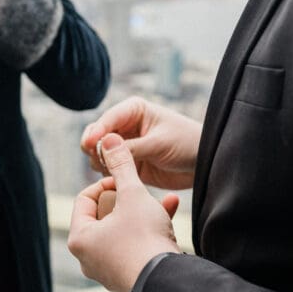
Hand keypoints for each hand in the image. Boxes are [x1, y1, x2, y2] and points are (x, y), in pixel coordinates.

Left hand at [68, 133, 180, 291]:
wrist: (168, 280)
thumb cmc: (143, 238)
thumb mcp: (133, 194)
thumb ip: (122, 166)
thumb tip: (109, 139)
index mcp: (80, 238)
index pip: (85, 199)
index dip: (107, 182)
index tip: (124, 178)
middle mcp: (88, 257)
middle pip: (104, 215)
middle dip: (128, 198)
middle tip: (141, 192)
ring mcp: (108, 270)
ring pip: (123, 230)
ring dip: (143, 212)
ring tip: (163, 201)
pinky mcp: (129, 277)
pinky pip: (135, 246)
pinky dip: (149, 231)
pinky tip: (171, 213)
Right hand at [81, 97, 200, 189]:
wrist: (203, 163)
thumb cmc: (186, 143)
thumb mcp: (159, 144)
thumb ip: (130, 147)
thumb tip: (102, 146)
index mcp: (133, 110)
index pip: (107, 119)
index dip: (96, 132)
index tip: (89, 144)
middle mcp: (125, 126)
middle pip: (95, 136)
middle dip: (94, 149)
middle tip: (102, 162)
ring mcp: (124, 146)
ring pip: (98, 155)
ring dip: (101, 164)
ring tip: (117, 172)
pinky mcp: (127, 164)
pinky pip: (108, 170)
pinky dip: (109, 175)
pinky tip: (121, 180)